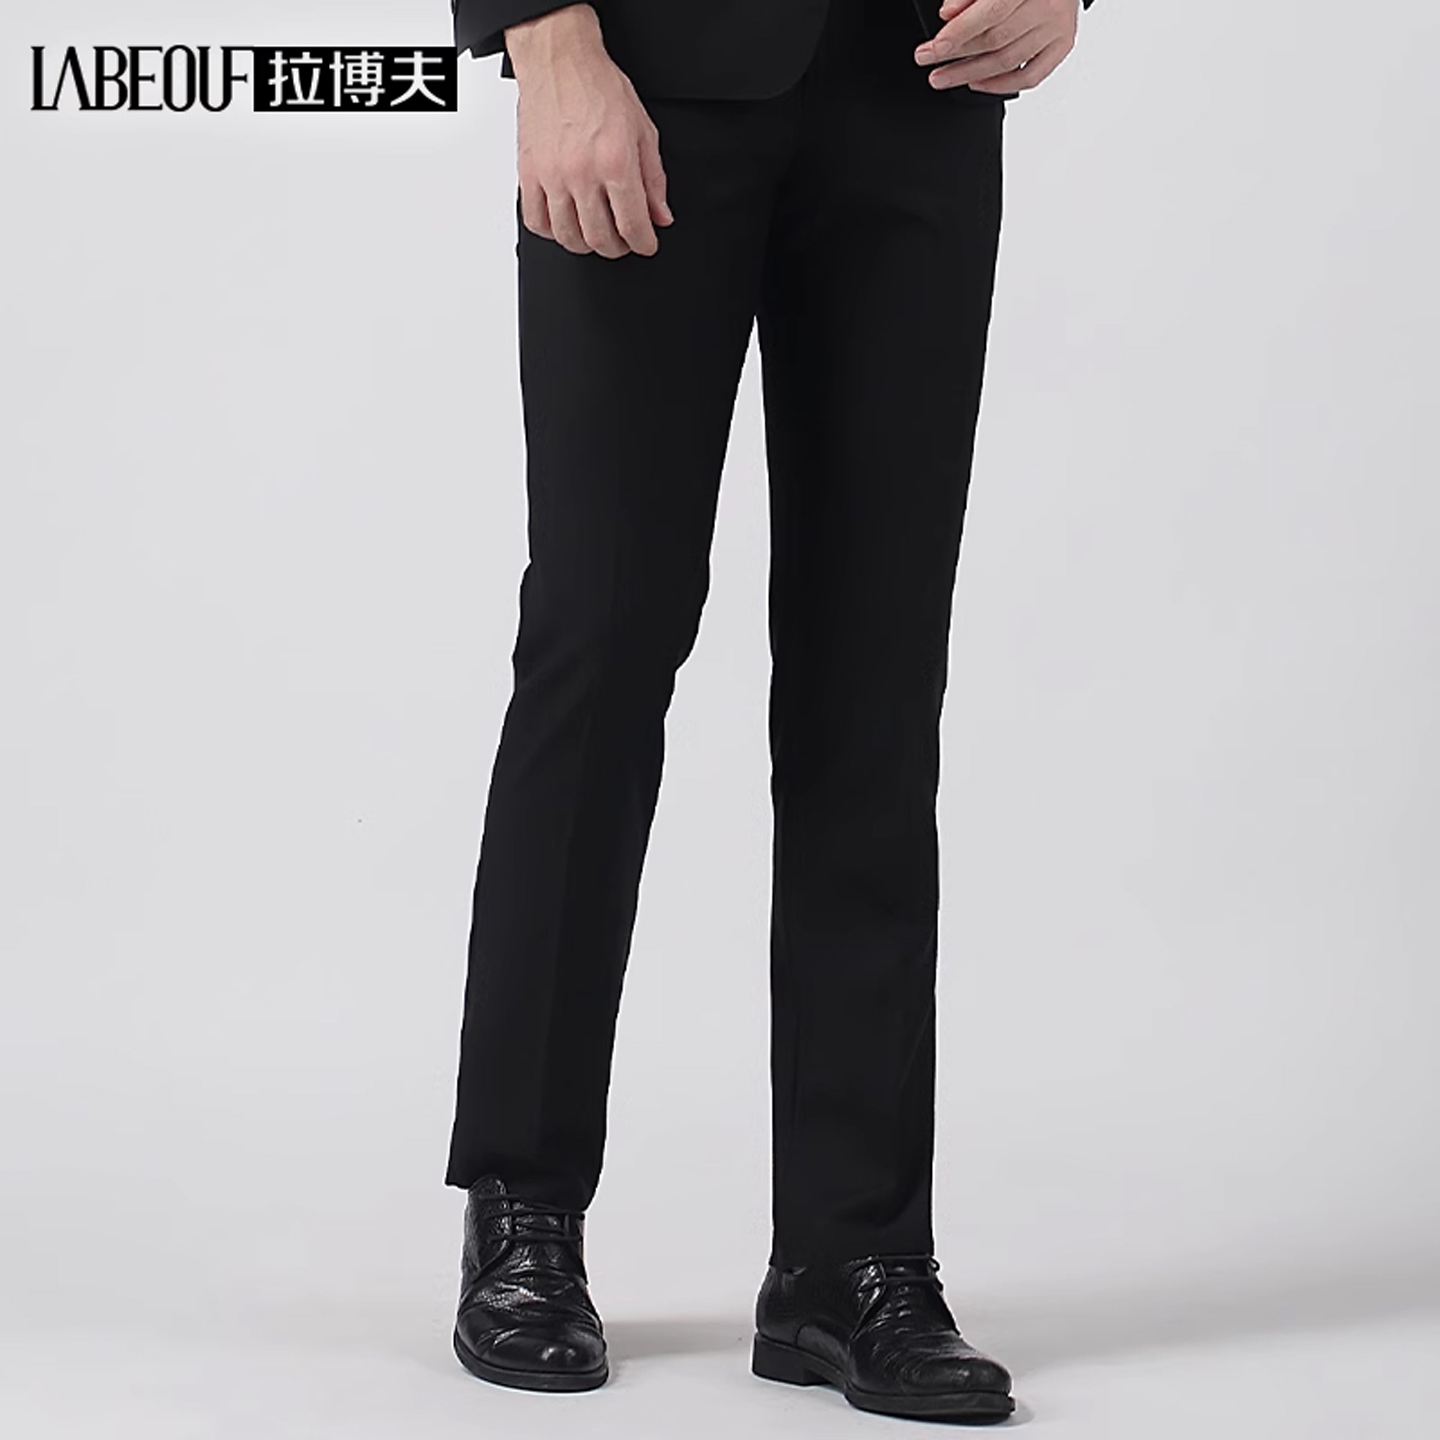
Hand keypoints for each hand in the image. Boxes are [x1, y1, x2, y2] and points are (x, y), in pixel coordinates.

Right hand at [505, 4, 671, 257]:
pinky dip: (551, 231)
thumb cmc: (599, 87)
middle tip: (623, 239)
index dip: (643, 244)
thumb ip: (654, 179)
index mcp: (615, 162)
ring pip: (568, 236)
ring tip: (595, 232)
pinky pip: (535, 221)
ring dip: (586, 244)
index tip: (645, 244)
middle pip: (600, 239)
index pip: (633, 226)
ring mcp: (552, 175)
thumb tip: (660, 215)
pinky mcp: (528, 173)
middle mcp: (582, 172)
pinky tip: (564, 222)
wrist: (559, 60)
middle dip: (617, 248)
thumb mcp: (643, 130)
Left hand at [914, 0, 1078, 93]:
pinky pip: (1030, 76)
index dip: (958, 34)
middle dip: (958, 57)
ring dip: (971, 74)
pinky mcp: (1063, 44)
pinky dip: (1000, 85)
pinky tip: (976, 84)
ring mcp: (1057, 27)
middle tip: (930, 65)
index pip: (989, 14)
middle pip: (996, 40)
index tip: (933, 49)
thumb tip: (948, 13)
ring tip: (945, 78)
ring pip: (1008, 61)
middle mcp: (1048, 5)